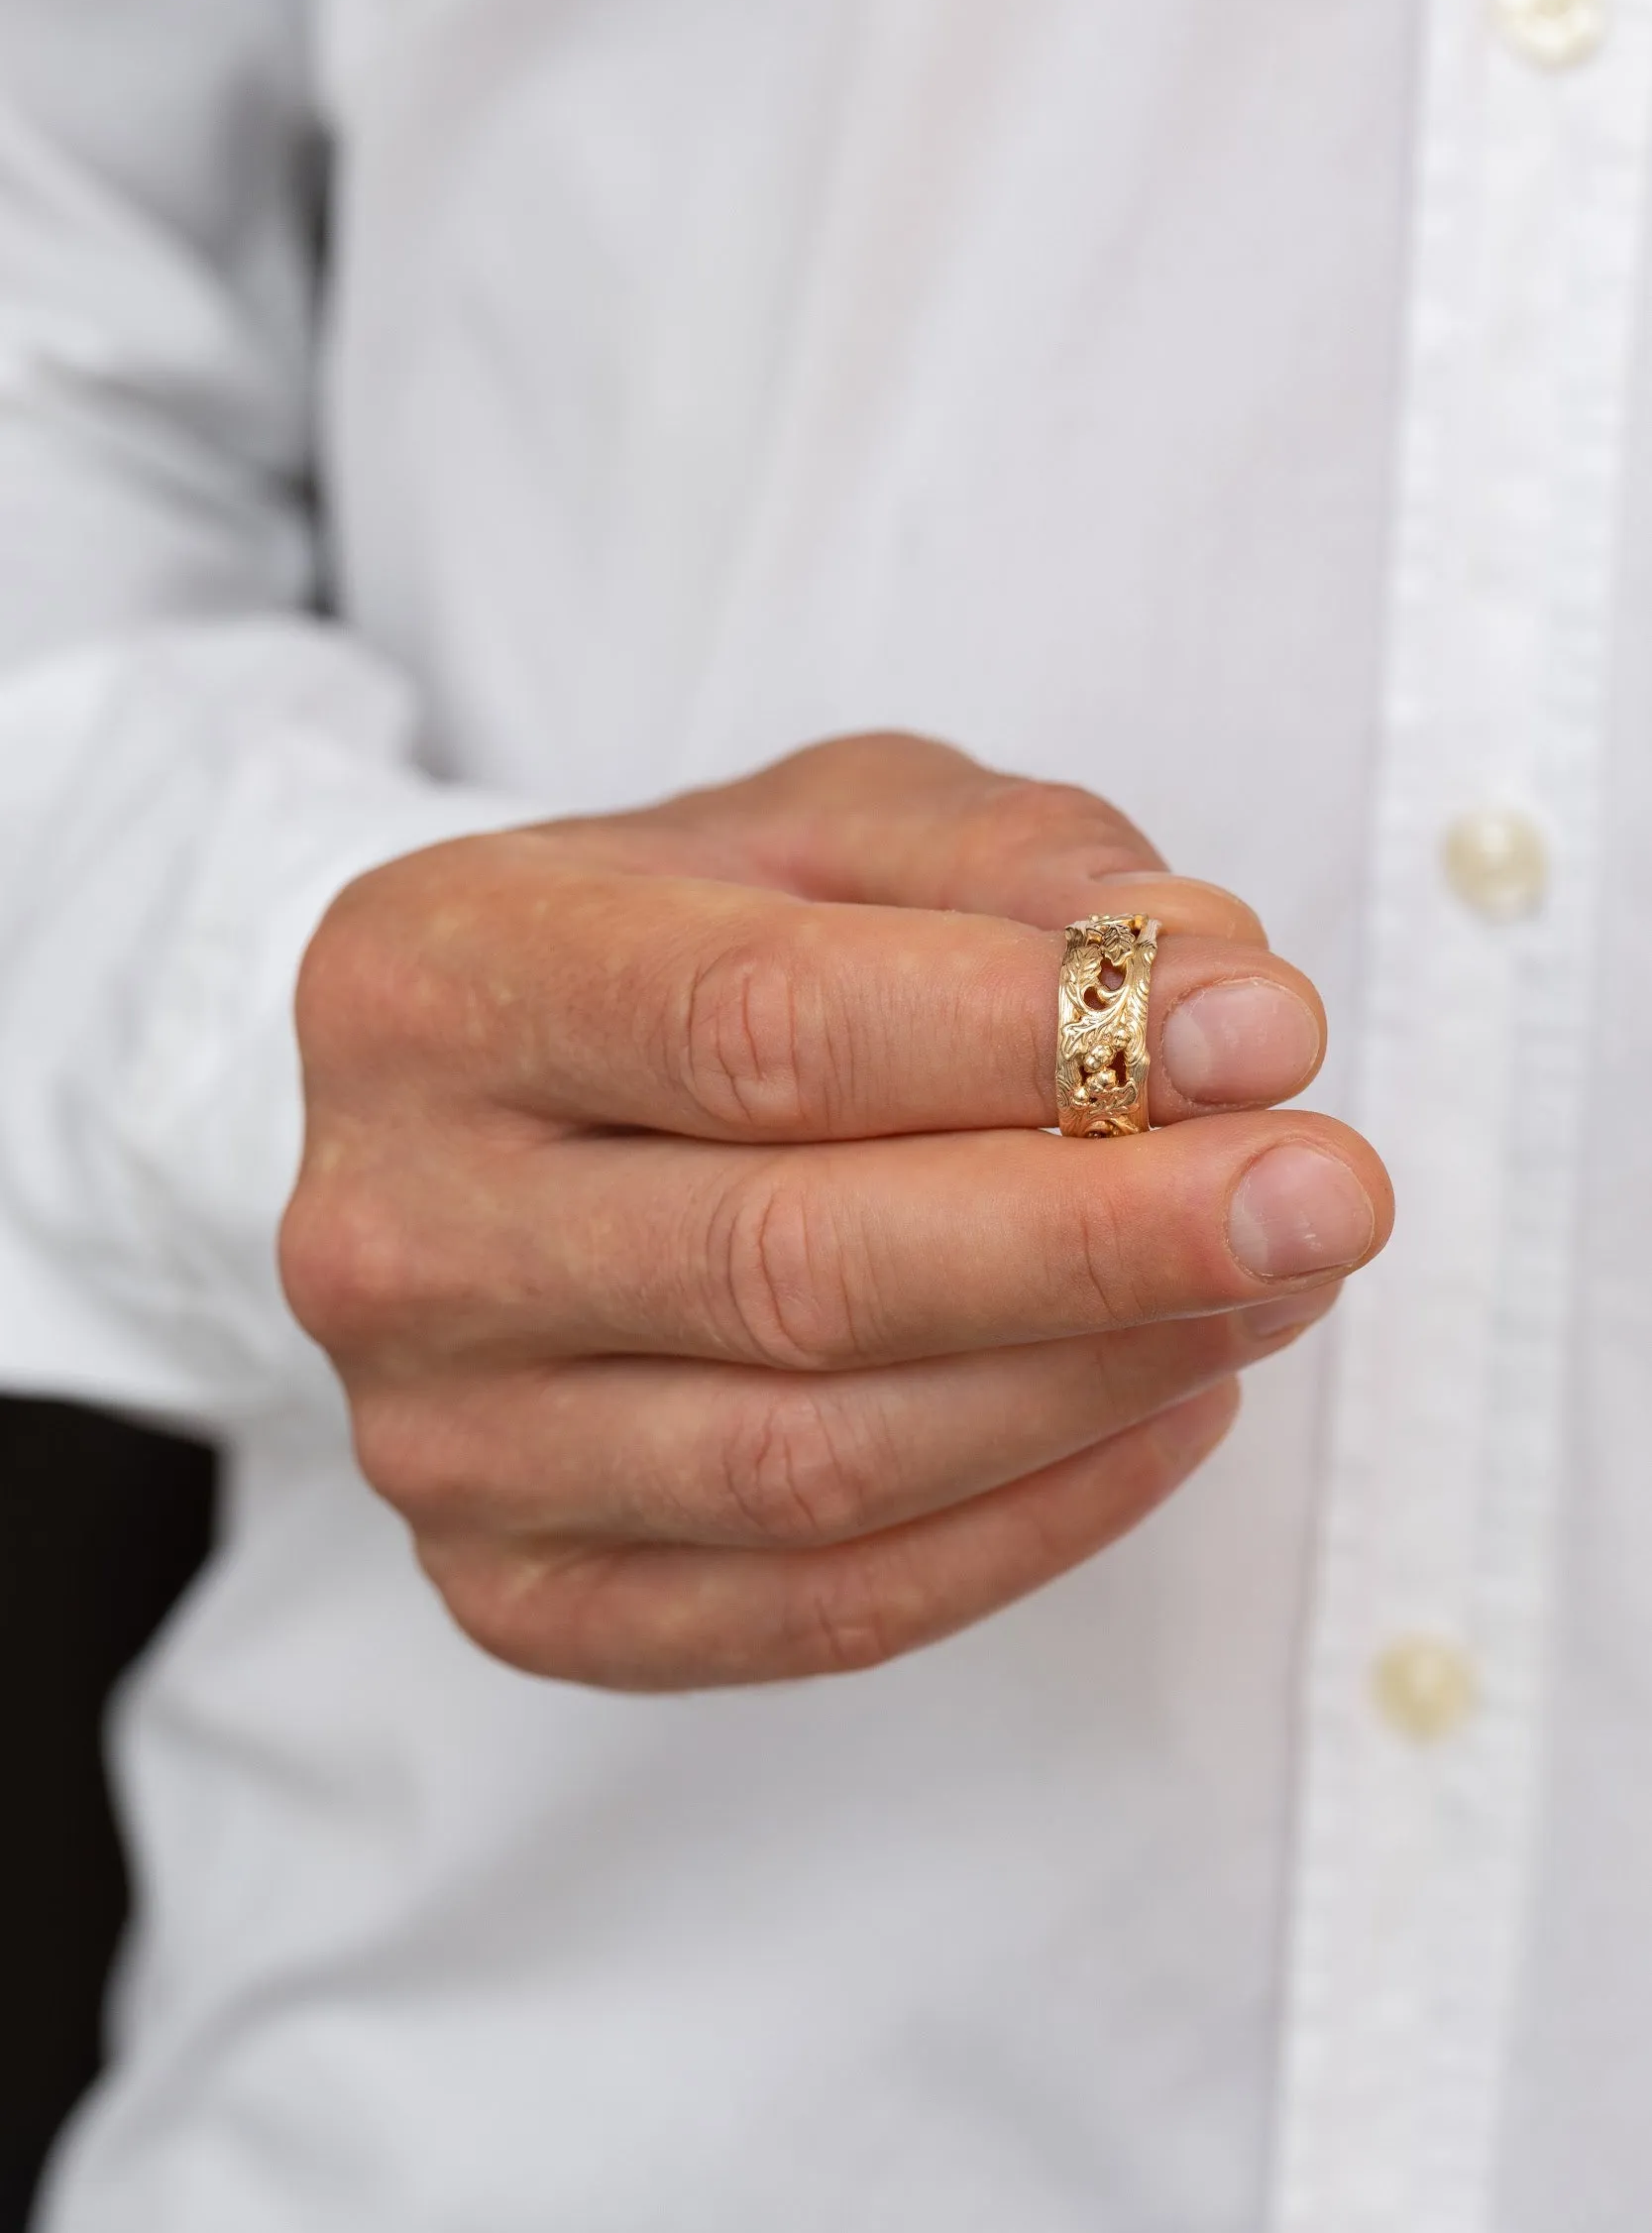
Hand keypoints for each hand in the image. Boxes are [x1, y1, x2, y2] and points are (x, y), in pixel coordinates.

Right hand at [281, 734, 1389, 1688]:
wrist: (490, 1113)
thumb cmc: (671, 945)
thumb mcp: (821, 827)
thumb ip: (1009, 868)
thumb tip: (1215, 983)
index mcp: (433, 983)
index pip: (754, 1029)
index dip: (1027, 1038)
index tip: (1266, 1030)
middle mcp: (395, 1228)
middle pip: (788, 1267)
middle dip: (1099, 1238)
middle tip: (1327, 1195)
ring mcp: (438, 1440)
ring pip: (812, 1462)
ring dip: (1092, 1381)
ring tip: (1271, 1285)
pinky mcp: (519, 1594)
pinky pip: (813, 1610)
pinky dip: (1031, 1526)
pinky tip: (1168, 1409)